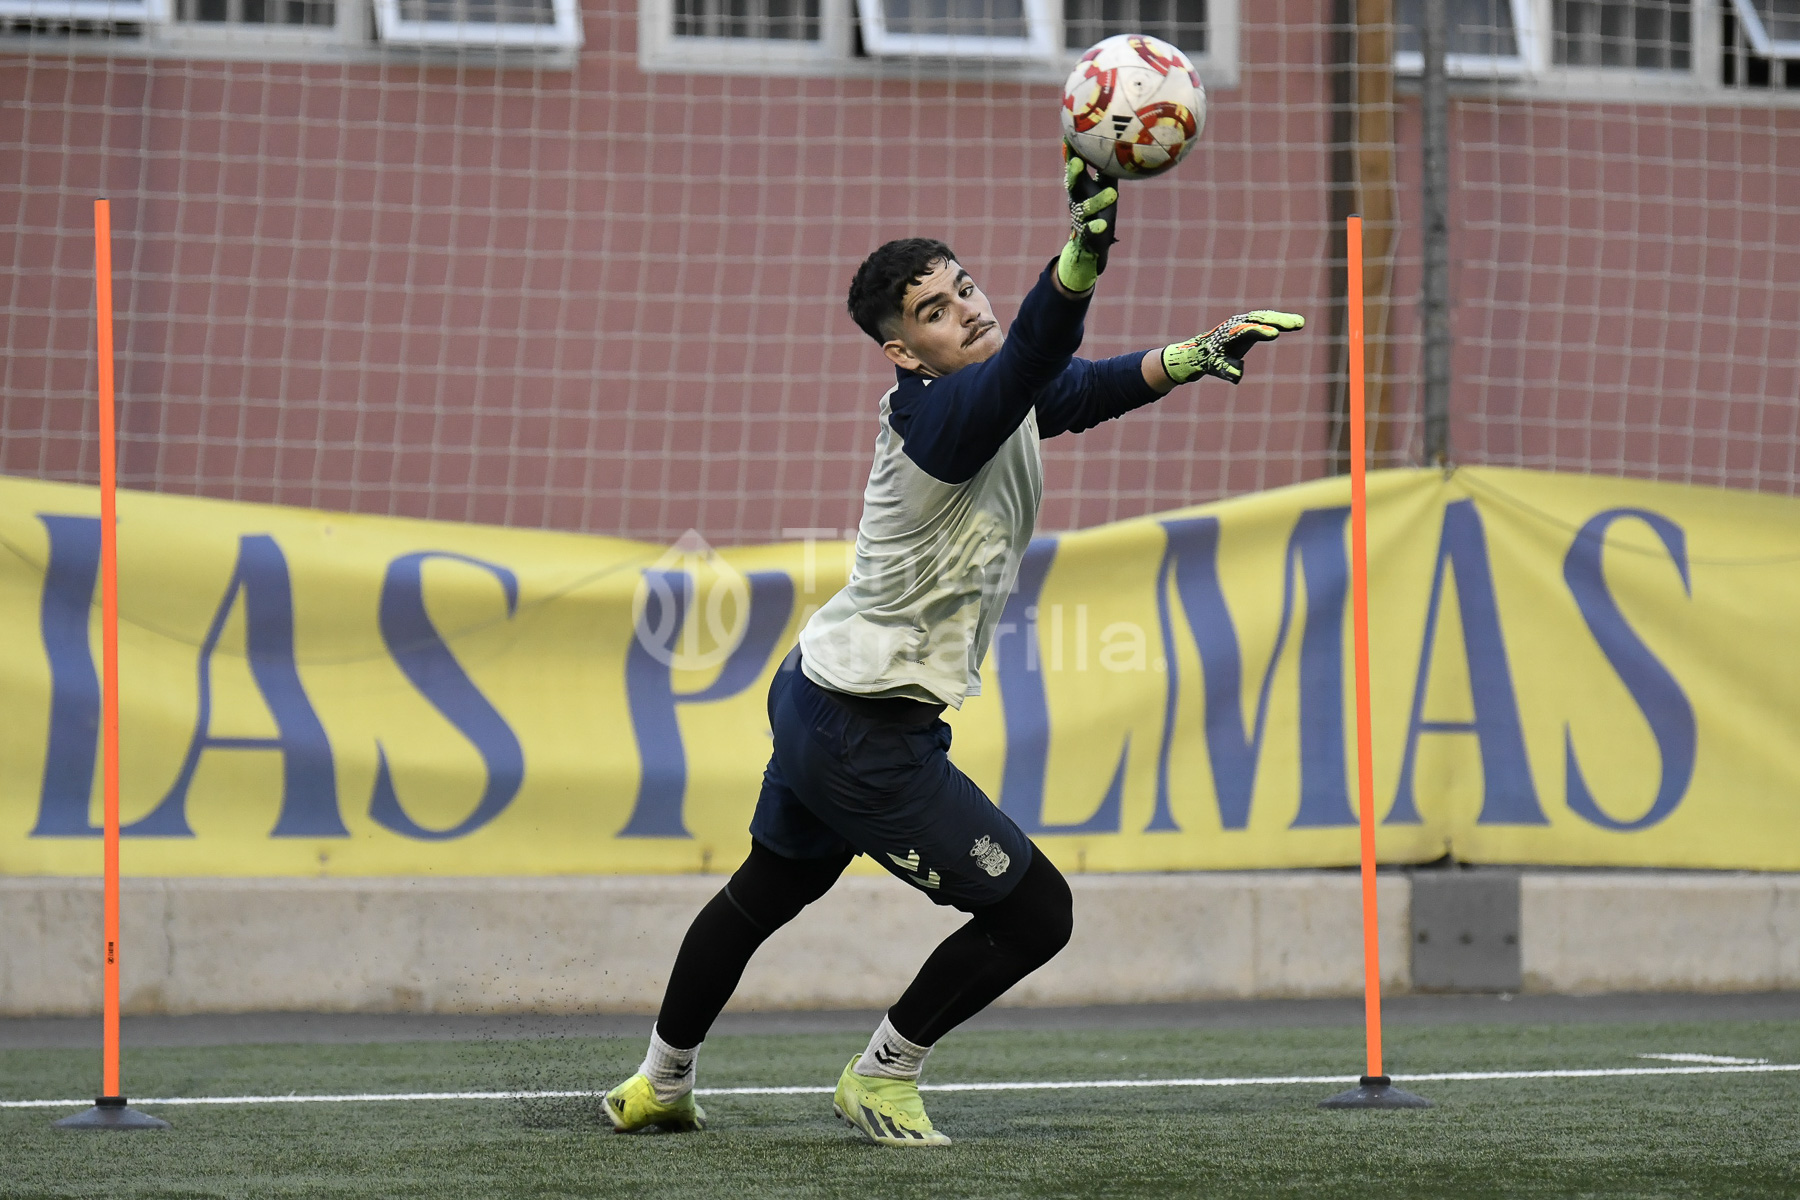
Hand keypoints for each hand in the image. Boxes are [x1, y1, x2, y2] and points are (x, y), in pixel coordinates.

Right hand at [1057, 145, 1118, 294]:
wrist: (1091, 244)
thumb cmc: (1101, 208)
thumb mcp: (1103, 185)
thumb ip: (1105, 167)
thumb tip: (1116, 142)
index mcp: (1080, 187)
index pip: (1075, 168)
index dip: (1071, 154)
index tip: (1069, 137)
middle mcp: (1076, 200)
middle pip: (1073, 185)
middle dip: (1074, 173)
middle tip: (1077, 162)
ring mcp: (1081, 218)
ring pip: (1086, 208)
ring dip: (1097, 201)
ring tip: (1113, 194)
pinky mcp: (1087, 235)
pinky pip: (1090, 231)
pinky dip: (1095, 228)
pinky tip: (1103, 226)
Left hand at [1160, 311, 1305, 384]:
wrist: (1204, 350)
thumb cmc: (1211, 361)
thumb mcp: (1217, 367)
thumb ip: (1227, 370)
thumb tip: (1237, 376)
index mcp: (1229, 334)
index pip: (1247, 331)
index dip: (1260, 332)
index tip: (1274, 334)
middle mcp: (1238, 324)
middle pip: (1259, 319)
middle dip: (1278, 321)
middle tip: (1296, 324)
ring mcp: (1244, 321)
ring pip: (1265, 317)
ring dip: (1282, 319)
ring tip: (1300, 323)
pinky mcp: (1250, 323)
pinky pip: (1266, 319)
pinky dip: (1279, 320)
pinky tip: (1295, 323)